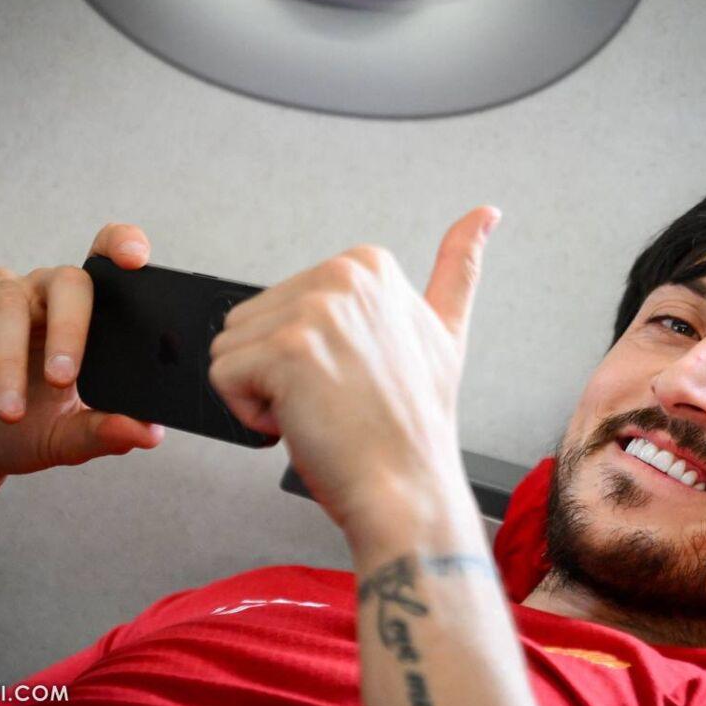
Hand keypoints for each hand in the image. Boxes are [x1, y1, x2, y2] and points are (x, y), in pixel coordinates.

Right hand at [0, 223, 165, 494]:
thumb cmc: (19, 431)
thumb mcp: (66, 439)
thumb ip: (105, 432)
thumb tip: (150, 435)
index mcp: (83, 316)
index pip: (107, 260)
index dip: (122, 245)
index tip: (135, 260)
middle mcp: (42, 294)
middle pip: (67, 281)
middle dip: (68, 330)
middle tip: (62, 381)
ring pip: (9, 304)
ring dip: (10, 363)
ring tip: (10, 412)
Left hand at [208, 206, 500, 533]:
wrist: (408, 491)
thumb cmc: (413, 428)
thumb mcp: (445, 334)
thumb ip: (458, 268)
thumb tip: (484, 214)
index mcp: (369, 265)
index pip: (281, 303)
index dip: (305, 353)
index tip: (350, 378)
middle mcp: (342, 277)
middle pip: (250, 321)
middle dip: (279, 371)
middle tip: (336, 401)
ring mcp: (316, 311)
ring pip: (231, 346)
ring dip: (261, 392)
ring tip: (319, 410)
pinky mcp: (287, 351)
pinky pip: (221, 376)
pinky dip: (248, 413)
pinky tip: (300, 424)